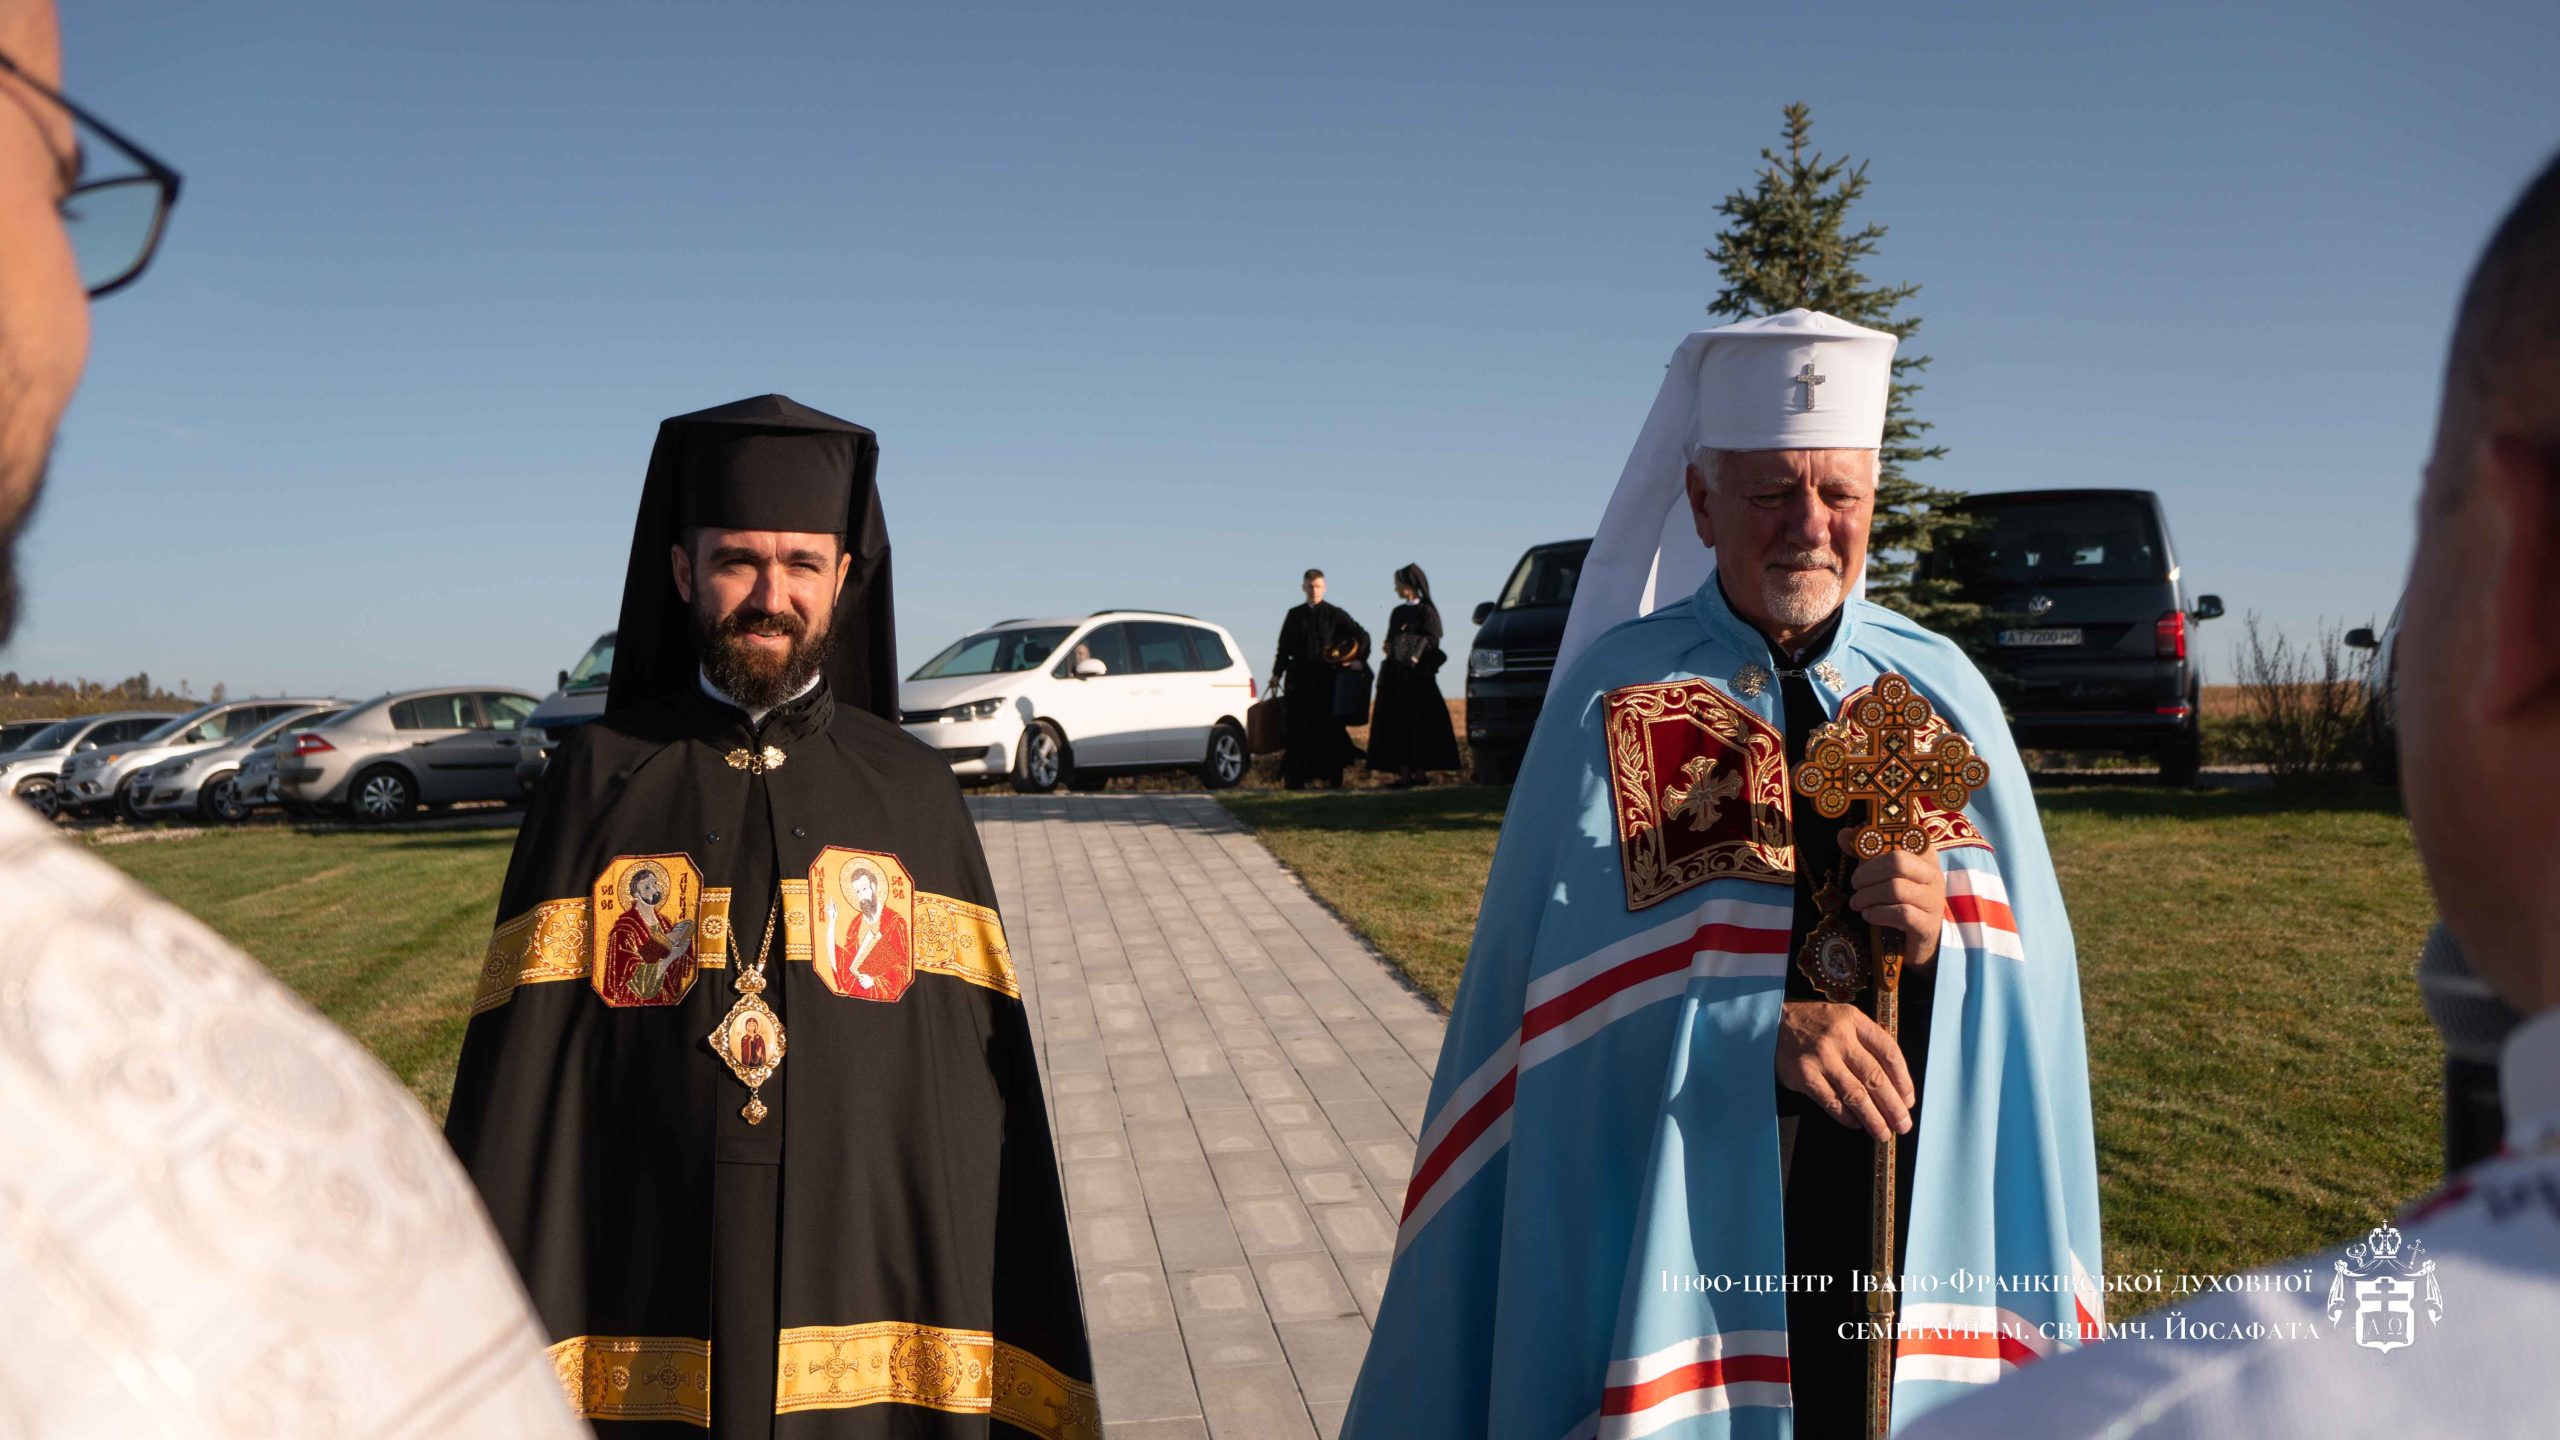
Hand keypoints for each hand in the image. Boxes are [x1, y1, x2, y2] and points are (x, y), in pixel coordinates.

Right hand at [1777, 1000, 1913, 1142]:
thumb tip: (1894, 1085)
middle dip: (1893, 1106)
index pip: (1889, 1052)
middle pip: (1875, 1077)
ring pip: (1856, 1095)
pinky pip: (1832, 1102)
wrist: (1769, 1025)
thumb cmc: (1812, 1026)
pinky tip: (1856, 1124)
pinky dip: (1847, 1117)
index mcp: (1854, 1020)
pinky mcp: (1804, 1076)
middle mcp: (1839, 1037)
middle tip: (1903, 1125)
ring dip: (1873, 1119)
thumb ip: (1866, 1043)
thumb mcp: (1842, 1021)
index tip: (1908, 1100)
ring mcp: (1821, 1057)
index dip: (1903, 1080)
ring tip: (1883, 1133)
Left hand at [1839, 831, 1945, 966]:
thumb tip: (1844, 835)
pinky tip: (1869, 915)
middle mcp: (1933, 876)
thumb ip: (1866, 854)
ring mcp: (1933, 901)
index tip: (1859, 849)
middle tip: (1855, 884)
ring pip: (1896, 889)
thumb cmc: (1900, 901)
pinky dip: (1878, 914)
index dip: (1878, 840)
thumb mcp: (1884, 875)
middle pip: (1897, 862)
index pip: (1904, 837)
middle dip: (1867, 872)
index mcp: (1924, 857)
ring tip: (1858, 902)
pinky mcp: (1927, 925)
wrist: (1920, 942)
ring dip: (1868, 896)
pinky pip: (1901, 914)